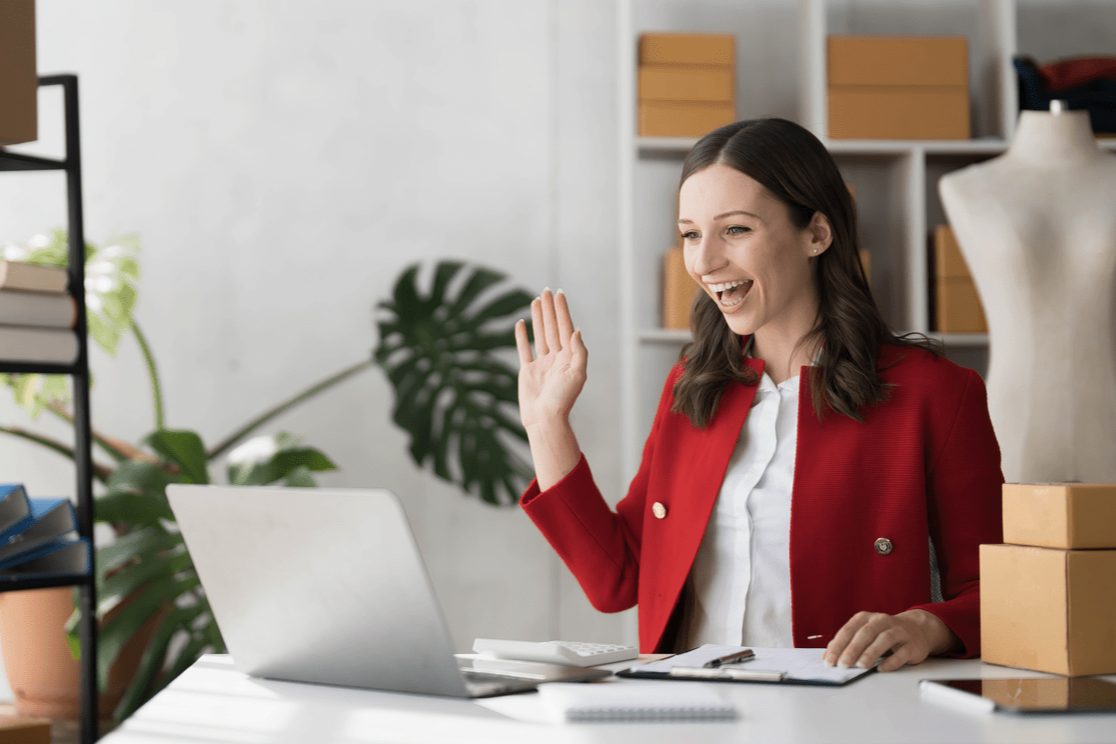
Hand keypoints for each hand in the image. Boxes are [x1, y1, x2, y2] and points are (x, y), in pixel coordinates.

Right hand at [514, 289, 587, 429]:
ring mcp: (542, 363)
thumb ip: (579, 352)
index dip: (562, 311)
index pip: (565, 328)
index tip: (559, 294)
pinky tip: (521, 323)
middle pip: (553, 327)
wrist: (545, 419)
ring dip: (538, 318)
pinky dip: (522, 336)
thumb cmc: (563, 400)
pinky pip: (525, 349)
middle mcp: (557, 358)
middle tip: (546, 291)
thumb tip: (576, 330)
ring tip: (536, 301)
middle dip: (550, 309)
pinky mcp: (528, 370)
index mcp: (570, 357)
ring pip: (540, 334)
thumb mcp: (577, 375)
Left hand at [823, 610, 957, 672]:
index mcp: (866, 618)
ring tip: (861, 665)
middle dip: (852, 649)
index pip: (848, 630)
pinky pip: (902, 652)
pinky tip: (881, 669)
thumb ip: (846, 643)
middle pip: (865, 634)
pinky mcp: (912, 644)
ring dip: (871, 653)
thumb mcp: (864, 633)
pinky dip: (891, 661)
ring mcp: (898, 631)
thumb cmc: (884, 633)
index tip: (829, 661)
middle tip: (843, 664)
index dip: (838, 645)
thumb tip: (828, 656)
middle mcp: (881, 621)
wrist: (917, 629)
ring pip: (884, 639)